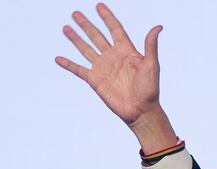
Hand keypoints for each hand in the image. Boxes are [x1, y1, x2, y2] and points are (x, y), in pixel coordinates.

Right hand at [56, 4, 178, 150]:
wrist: (141, 110)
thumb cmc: (150, 89)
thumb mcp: (152, 65)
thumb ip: (151, 45)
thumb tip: (158, 27)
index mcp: (127, 51)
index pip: (115, 29)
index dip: (107, 17)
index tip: (99, 5)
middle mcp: (113, 56)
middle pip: (97, 36)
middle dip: (86, 24)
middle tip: (76, 13)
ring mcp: (103, 68)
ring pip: (86, 49)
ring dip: (76, 39)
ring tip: (66, 28)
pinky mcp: (95, 80)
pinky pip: (79, 69)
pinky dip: (68, 64)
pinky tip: (58, 58)